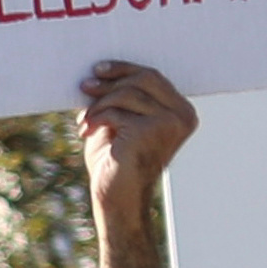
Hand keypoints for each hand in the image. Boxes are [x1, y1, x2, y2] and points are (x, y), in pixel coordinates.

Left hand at [75, 57, 196, 200]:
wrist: (117, 198)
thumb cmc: (116, 161)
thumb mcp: (118, 122)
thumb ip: (118, 98)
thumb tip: (99, 71)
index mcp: (181, 111)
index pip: (154, 77)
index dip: (125, 69)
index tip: (98, 69)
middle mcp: (182, 116)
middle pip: (144, 78)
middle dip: (110, 81)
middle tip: (85, 86)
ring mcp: (170, 123)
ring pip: (127, 93)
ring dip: (99, 104)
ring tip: (84, 120)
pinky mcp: (151, 130)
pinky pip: (116, 111)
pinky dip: (96, 118)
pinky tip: (85, 131)